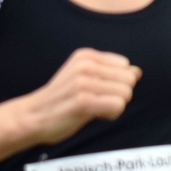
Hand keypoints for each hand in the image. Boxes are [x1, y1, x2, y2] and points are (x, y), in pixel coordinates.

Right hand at [21, 48, 141, 145]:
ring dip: (114, 106)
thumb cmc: (62, 99)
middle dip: (119, 95)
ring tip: (94, 108)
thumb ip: (111, 73)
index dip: (116, 83)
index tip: (97, 91)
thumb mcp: (84, 77)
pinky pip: (118, 106)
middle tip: (97, 102)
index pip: (126, 66)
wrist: (33, 116)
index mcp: (86, 55)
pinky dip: (111, 114)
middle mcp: (85, 65)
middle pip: (129, 80)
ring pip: (126, 93)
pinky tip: (94, 115)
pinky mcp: (83, 101)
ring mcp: (83, 82)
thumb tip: (138, 71)